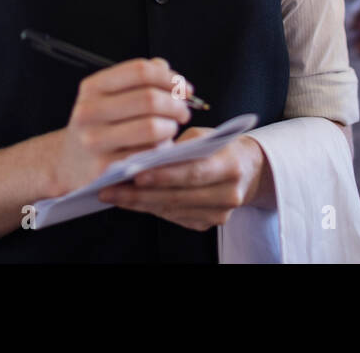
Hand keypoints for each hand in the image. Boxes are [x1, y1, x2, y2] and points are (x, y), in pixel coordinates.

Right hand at [49, 57, 191, 195]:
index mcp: (93, 87)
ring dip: (171, 127)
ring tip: (172, 128)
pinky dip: (162, 150)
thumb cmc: (99, 126)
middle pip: (149, 99)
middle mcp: (89, 111)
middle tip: (184, 111)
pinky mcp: (104, 168)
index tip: (185, 88)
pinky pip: (147, 155)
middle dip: (177, 104)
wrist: (70, 163)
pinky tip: (160, 148)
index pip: (140, 71)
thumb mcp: (109, 96)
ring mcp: (94, 141)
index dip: (170, 78)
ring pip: (152, 127)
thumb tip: (165, 68)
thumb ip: (137, 80)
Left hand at [97, 131, 266, 230]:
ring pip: (173, 210)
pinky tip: (132, 202)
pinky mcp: (212, 223)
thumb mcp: (204, 136)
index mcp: (230, 164)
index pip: (192, 172)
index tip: (133, 174)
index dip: (163, 175)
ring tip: (114, 195)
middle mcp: (229, 193)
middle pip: (179, 196)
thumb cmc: (220, 146)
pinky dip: (153, 209)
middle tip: (110, 189)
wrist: (249, 169)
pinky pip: (176, 217)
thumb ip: (179, 148)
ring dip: (140, 204)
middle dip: (140, 194)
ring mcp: (221, 213)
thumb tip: (141, 157)